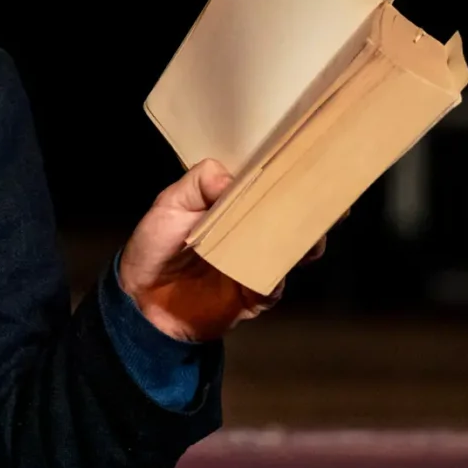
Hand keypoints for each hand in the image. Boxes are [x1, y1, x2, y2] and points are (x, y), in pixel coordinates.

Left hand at [116, 159, 338, 342]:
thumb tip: (233, 179)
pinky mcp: (254, 294)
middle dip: (312, 211)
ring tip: (309, 236)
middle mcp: (252, 233)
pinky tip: (274, 271)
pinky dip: (275, 277)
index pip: (268, 189)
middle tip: (324, 203)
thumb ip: (199, 184)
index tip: (307, 166)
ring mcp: (256, 263)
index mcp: (234, 207)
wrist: (143, 301)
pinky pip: (274, 285)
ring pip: (293, 252)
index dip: (288, 179)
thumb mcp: (170, 205)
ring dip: (305, 243)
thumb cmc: (155, 246)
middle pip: (292, 219)